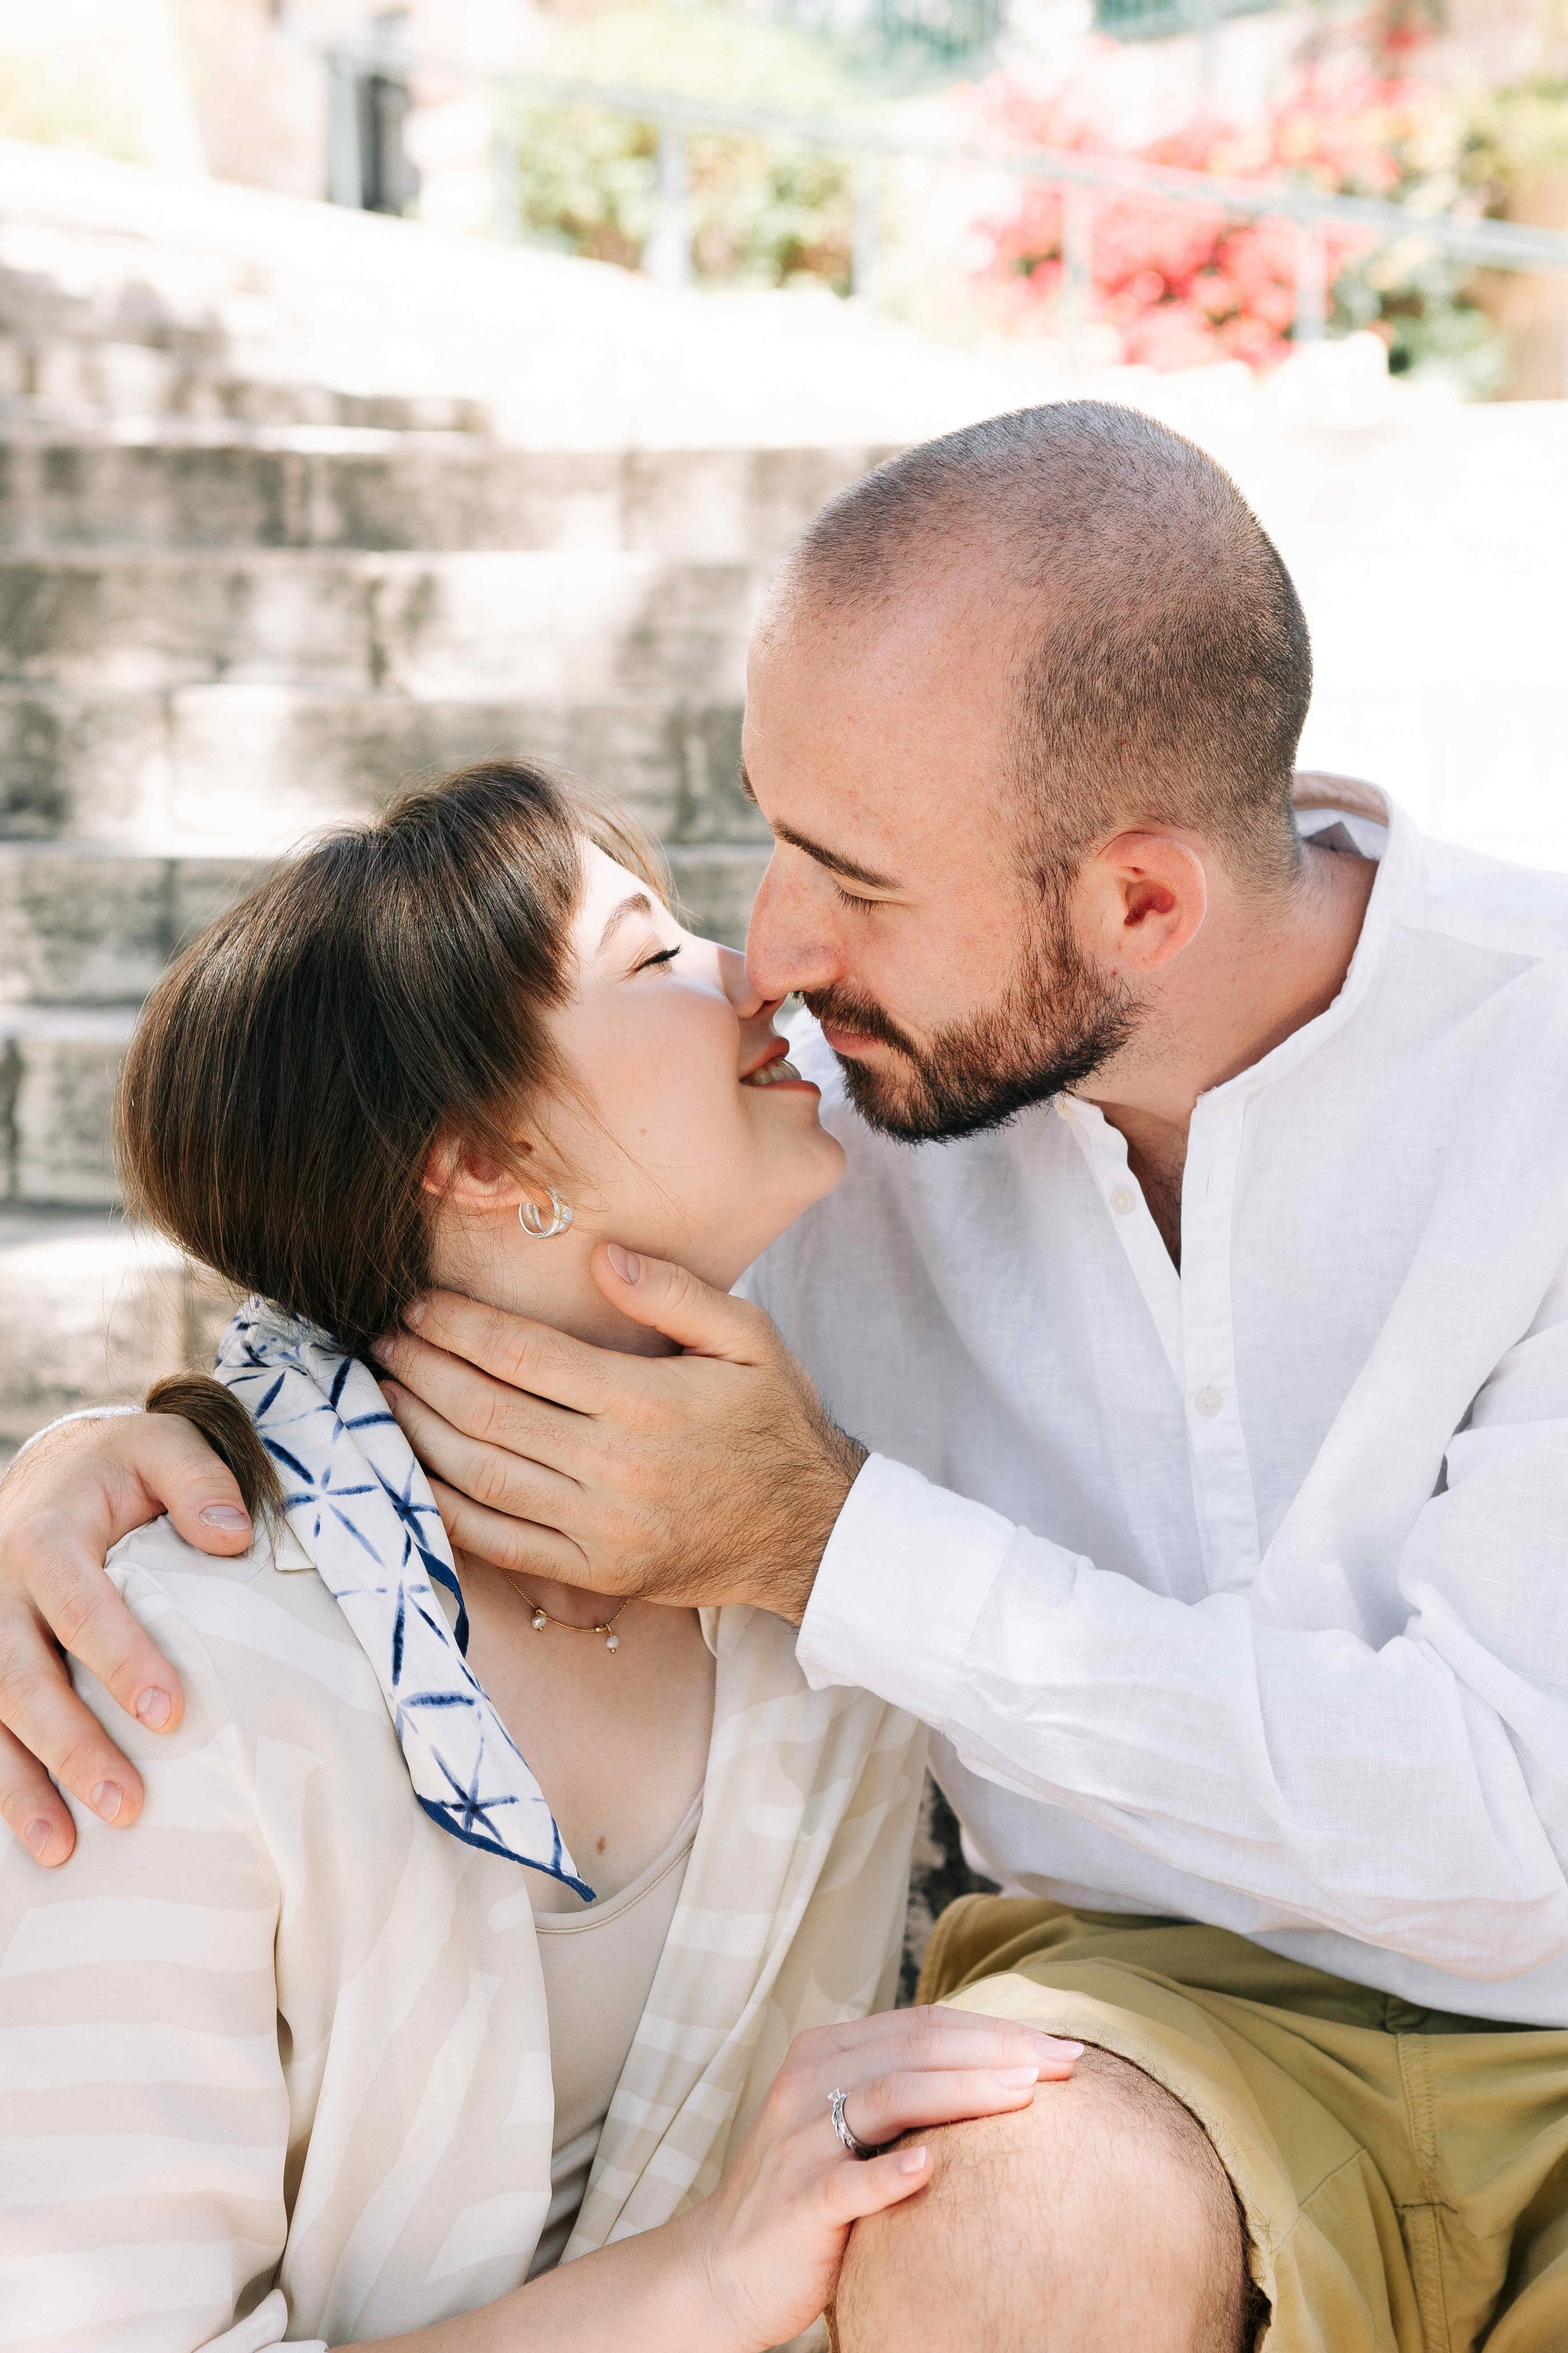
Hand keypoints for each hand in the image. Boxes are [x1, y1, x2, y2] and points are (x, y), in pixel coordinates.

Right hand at [0, 1411, 251, 1862]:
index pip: (81, 1606)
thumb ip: (199, 1481)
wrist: (52, 1469)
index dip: (121, 1660)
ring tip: (63, 1849)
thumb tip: (233, 1536)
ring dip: (21, 1787)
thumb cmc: (122, 1467)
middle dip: (71, 1745)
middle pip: (22, 1678)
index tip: (170, 1713)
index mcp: (46, 1537)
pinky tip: (30, 1838)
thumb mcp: (162, 1446)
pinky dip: (0, 1783)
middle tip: (127, 1803)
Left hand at [375, 1247, 864, 1621]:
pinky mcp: (594, 1573)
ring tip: (383, 1395)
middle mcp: (616, 1468)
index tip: (422, 1306)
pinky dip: (445, 1510)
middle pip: (489, 1413)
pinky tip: (412, 1475)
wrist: (811, 1530)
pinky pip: (500, 1544)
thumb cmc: (774, 1422)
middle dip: (424, 1372)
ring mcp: (601, 1528)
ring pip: (482, 1477)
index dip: (461, 1328)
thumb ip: (675, 1292)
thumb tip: (600, 1258)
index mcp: (646, 1402)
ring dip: (419, 1433)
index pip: (526, 1356)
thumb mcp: (750, 1337)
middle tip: (386, 1343)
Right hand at [683, 2005, 1082, 2350]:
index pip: (924, 2025)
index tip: (1060, 2047)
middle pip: (915, 2049)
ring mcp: (799, 2141)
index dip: (995, 2030)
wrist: (722, 2269)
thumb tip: (1002, 2070)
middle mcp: (808, 2083)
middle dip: (998, 2050)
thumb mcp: (849, 2127)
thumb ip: (902, 2092)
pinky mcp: (796, 2202)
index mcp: (825, 2055)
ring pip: (889, 2096)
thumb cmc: (807, 2195)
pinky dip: (889, 2172)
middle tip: (1065, 2063)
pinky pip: (846, 2181)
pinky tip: (931, 2167)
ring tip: (1025, 2094)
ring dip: (962, 2091)